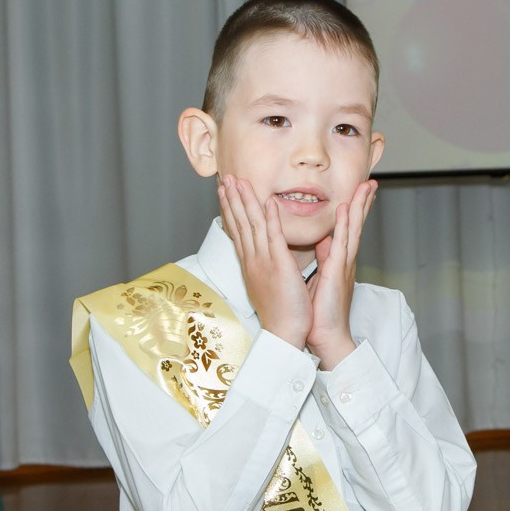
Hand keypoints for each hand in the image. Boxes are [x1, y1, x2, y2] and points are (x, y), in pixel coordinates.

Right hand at [218, 175, 310, 348]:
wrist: (284, 332)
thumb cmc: (281, 312)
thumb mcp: (270, 282)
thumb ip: (269, 263)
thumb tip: (270, 252)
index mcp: (251, 264)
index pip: (238, 231)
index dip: (230, 209)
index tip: (225, 192)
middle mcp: (252, 260)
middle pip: (239, 223)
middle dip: (232, 199)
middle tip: (225, 178)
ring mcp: (263, 261)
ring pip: (252, 225)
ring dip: (245, 201)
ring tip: (238, 181)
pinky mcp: (279, 265)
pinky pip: (274, 237)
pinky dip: (270, 218)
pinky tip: (267, 202)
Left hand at [306, 180, 376, 368]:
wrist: (326, 336)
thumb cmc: (321, 312)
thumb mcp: (321, 277)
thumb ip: (324, 258)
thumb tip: (323, 241)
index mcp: (340, 261)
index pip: (349, 230)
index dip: (355, 209)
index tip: (360, 191)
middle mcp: (346, 260)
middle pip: (356, 225)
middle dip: (363, 202)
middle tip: (371, 180)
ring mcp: (344, 265)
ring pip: (353, 229)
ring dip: (359, 206)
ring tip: (365, 186)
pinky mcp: (337, 272)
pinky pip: (341, 244)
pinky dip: (343, 225)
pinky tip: (345, 209)